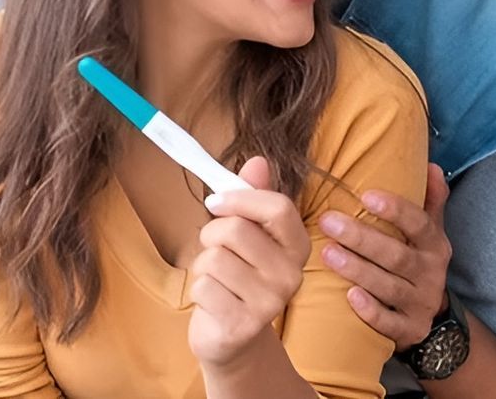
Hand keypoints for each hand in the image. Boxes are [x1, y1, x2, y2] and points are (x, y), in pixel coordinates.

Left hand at [187, 157, 311, 366]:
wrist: (233, 336)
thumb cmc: (237, 276)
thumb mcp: (247, 234)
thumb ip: (252, 197)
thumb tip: (257, 160)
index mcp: (297, 246)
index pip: (277, 207)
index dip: (240, 198)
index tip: (215, 202)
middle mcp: (291, 274)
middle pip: (236, 231)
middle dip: (211, 235)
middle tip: (215, 250)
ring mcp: (270, 302)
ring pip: (214, 259)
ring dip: (203, 266)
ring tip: (216, 279)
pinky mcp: (243, 324)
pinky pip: (203, 287)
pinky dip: (198, 291)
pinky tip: (212, 301)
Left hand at [317, 162, 451, 349]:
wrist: (429, 317)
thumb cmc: (417, 263)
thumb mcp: (429, 232)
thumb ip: (430, 200)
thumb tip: (431, 165)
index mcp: (435, 244)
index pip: (419, 223)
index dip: (395, 209)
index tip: (365, 195)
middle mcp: (432, 273)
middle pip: (397, 255)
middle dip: (362, 238)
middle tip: (328, 222)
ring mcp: (421, 303)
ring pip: (389, 286)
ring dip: (358, 270)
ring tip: (327, 254)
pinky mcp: (410, 329)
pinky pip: (390, 323)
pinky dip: (371, 311)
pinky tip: (350, 297)